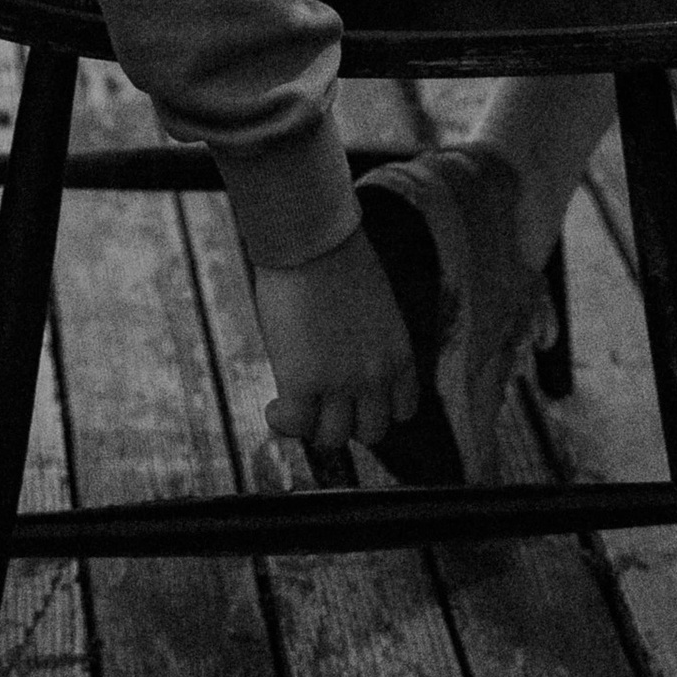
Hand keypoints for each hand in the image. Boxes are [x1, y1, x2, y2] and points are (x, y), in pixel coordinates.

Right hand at [251, 227, 420, 458]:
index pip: (403, 411)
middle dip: (346, 421)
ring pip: (332, 437)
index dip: (376, 408)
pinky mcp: (302, 381)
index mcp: (399, 356)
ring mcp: (340, 383)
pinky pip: (294, 424)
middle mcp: (376, 376)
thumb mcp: (374, 309)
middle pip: (371, 432)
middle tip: (321, 404)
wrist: (311, 239)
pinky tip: (273, 407)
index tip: (356, 399)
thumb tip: (343, 361)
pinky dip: (282, 422)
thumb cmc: (337, 258)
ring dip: (312, 426)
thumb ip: (369, 343)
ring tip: (294, 407)